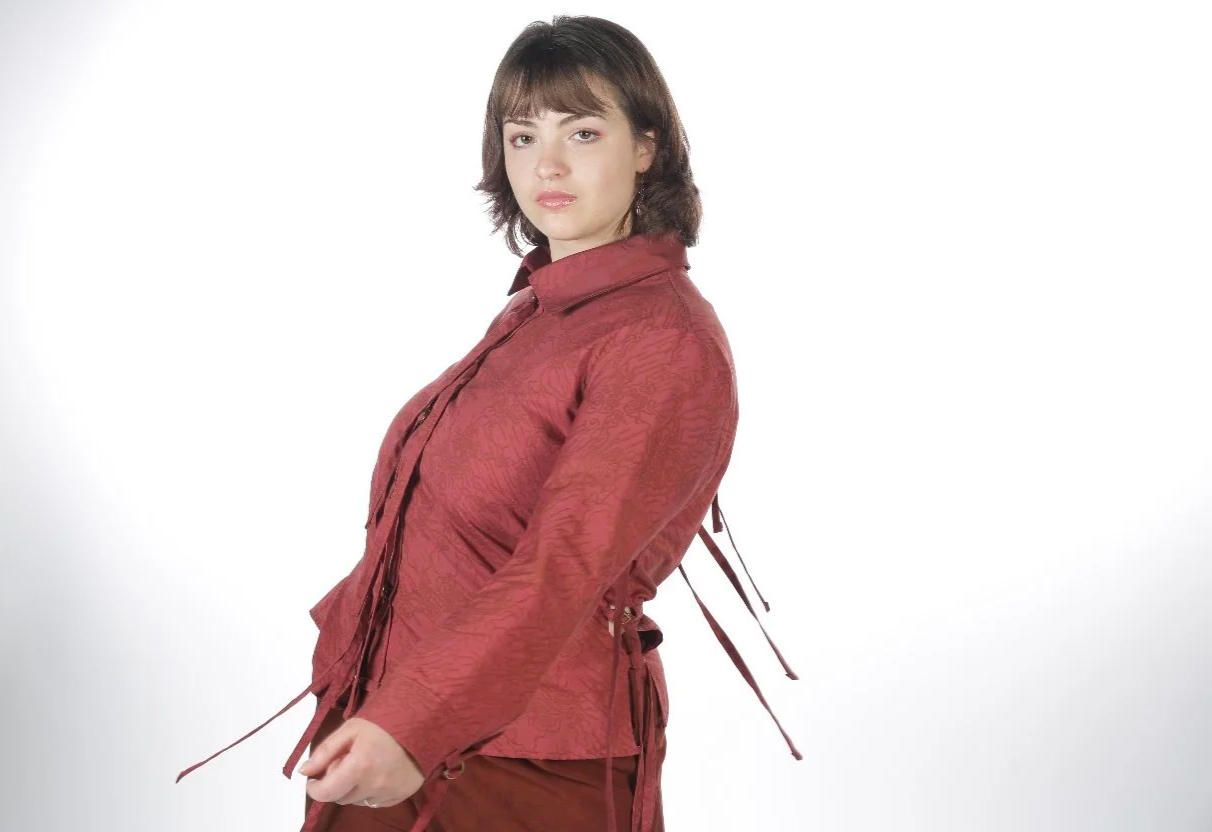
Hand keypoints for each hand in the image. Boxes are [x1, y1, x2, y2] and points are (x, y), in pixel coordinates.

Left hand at [299, 717, 424, 807]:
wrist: (424, 720)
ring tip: (364, 766)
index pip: (327, 792)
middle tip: (345, 762)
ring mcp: (390, 792)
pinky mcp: (402, 795)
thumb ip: (325, 751)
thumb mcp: (351, 729)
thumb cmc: (385, 721)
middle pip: (341, 797)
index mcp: (359, 766)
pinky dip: (371, 792)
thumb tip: (304, 772)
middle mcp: (374, 784)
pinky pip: (376, 802)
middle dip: (337, 783)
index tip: (313, 779)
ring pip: (358, 801)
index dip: (315, 788)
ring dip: (354, 788)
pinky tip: (378, 773)